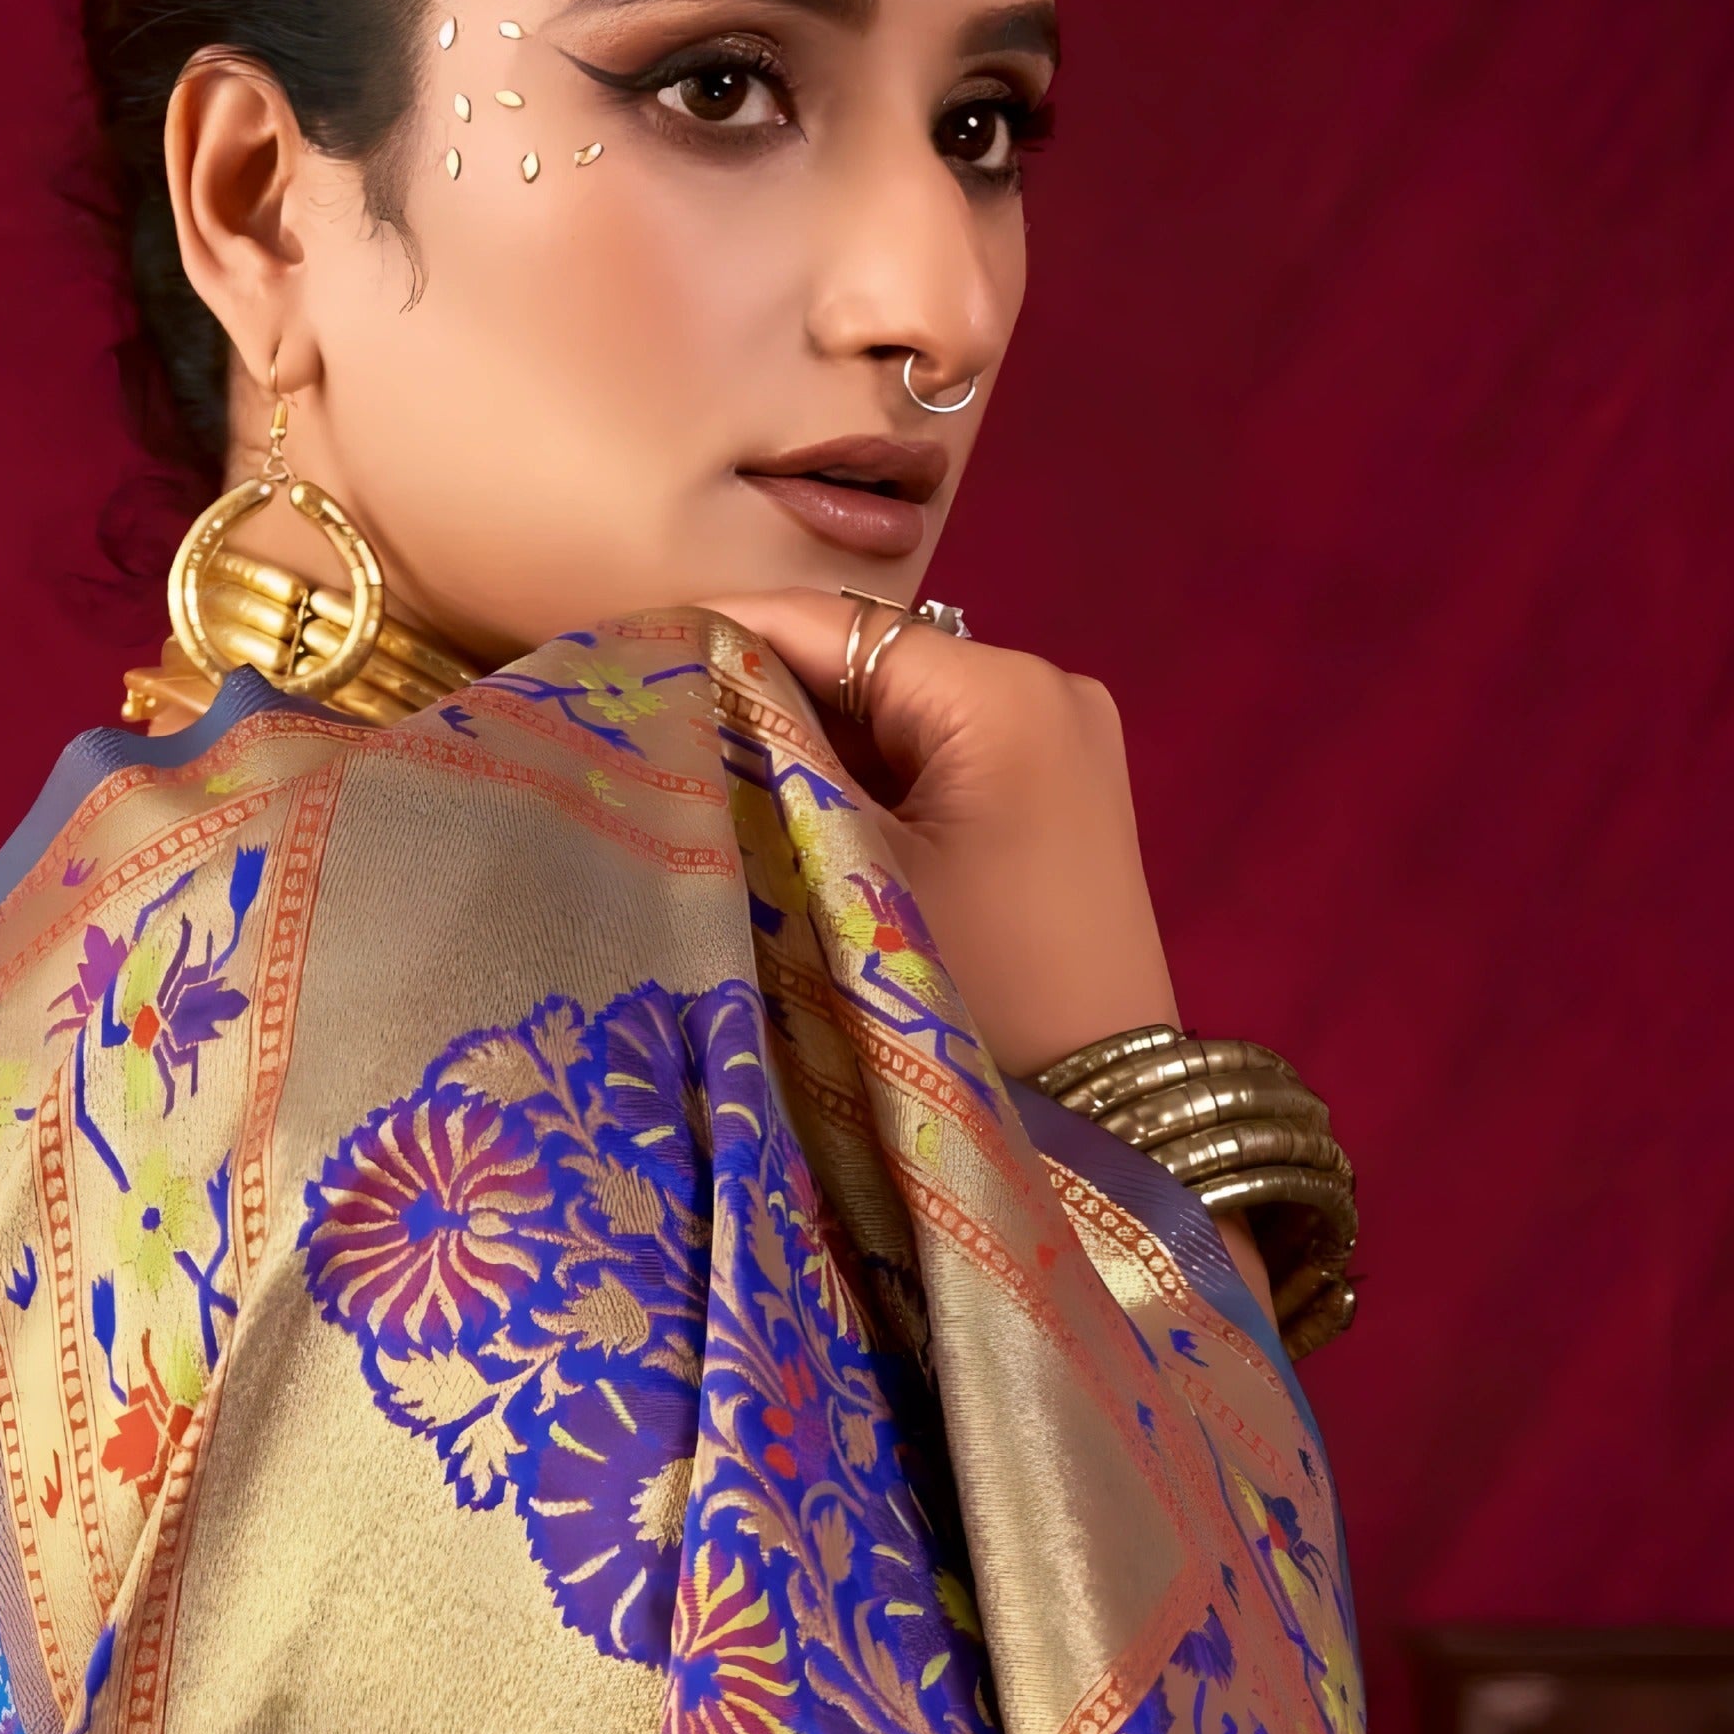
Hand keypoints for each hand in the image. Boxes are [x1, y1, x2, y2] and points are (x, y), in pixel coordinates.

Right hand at [703, 587, 1178, 1077]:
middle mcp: (1047, 686)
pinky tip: (793, 801)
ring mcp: (1062, 740)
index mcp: (1003, 689)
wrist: (1103, 1109)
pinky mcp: (1060, 792)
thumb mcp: (857, 871)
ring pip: (901, 710)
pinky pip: (942, 753)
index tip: (630, 646)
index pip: (833, 625)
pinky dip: (871, 773)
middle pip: (870, 661)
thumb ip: (778, 764)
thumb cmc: (975, 991)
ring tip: (705, 756)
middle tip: (655, 711)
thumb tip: (699, 691)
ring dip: (815, 734)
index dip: (723, 630)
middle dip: (767, 687)